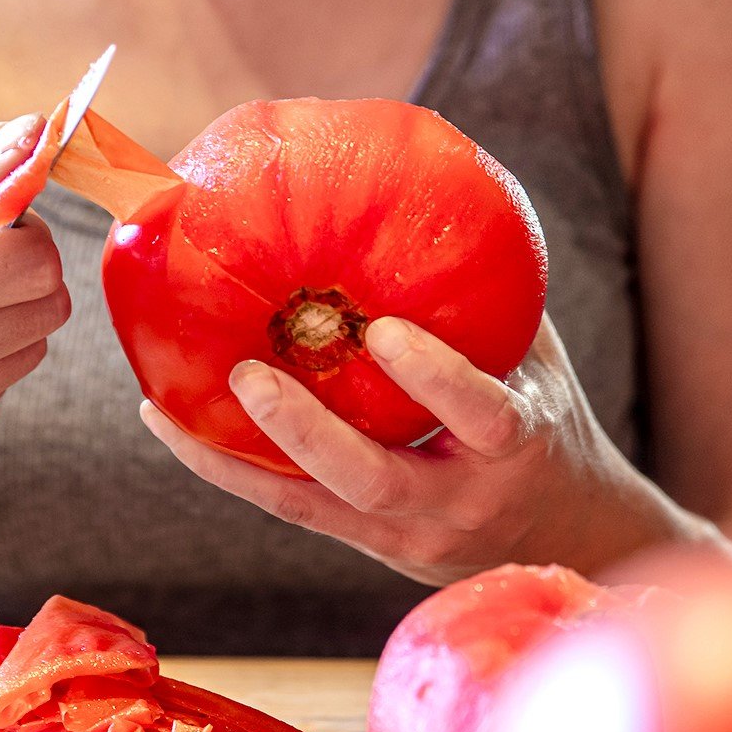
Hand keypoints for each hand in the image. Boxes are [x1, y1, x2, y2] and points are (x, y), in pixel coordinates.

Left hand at [140, 316, 712, 582]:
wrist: (562, 531)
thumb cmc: (542, 415)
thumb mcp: (536, 360)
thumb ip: (489, 299)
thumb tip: (435, 188)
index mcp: (517, 446)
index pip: (482, 415)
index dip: (435, 378)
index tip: (386, 331)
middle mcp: (458, 501)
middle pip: (375, 480)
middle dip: (308, 432)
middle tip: (250, 374)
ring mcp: (406, 534)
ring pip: (314, 506)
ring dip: (241, 458)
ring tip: (170, 407)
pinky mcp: (365, 543)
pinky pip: (289, 509)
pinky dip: (228, 469)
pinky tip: (170, 425)